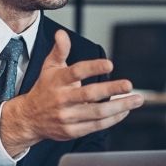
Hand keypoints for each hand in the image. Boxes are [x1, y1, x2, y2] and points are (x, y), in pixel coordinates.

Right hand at [0, 30, 145, 151]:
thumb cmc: (44, 89)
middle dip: (112, 89)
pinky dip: (113, 119)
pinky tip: (124, 110)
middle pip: (89, 94)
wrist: (29, 118)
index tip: (110, 65)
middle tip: (129, 85)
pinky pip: (96, 126)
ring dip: (119, 106)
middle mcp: (62, 99)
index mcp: (57, 81)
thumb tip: (61, 34)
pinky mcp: (72, 131)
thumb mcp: (49, 67)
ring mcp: (67, 117)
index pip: (76, 72)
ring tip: (136, 99)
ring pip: (97, 112)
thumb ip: (59, 50)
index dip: (93, 67)